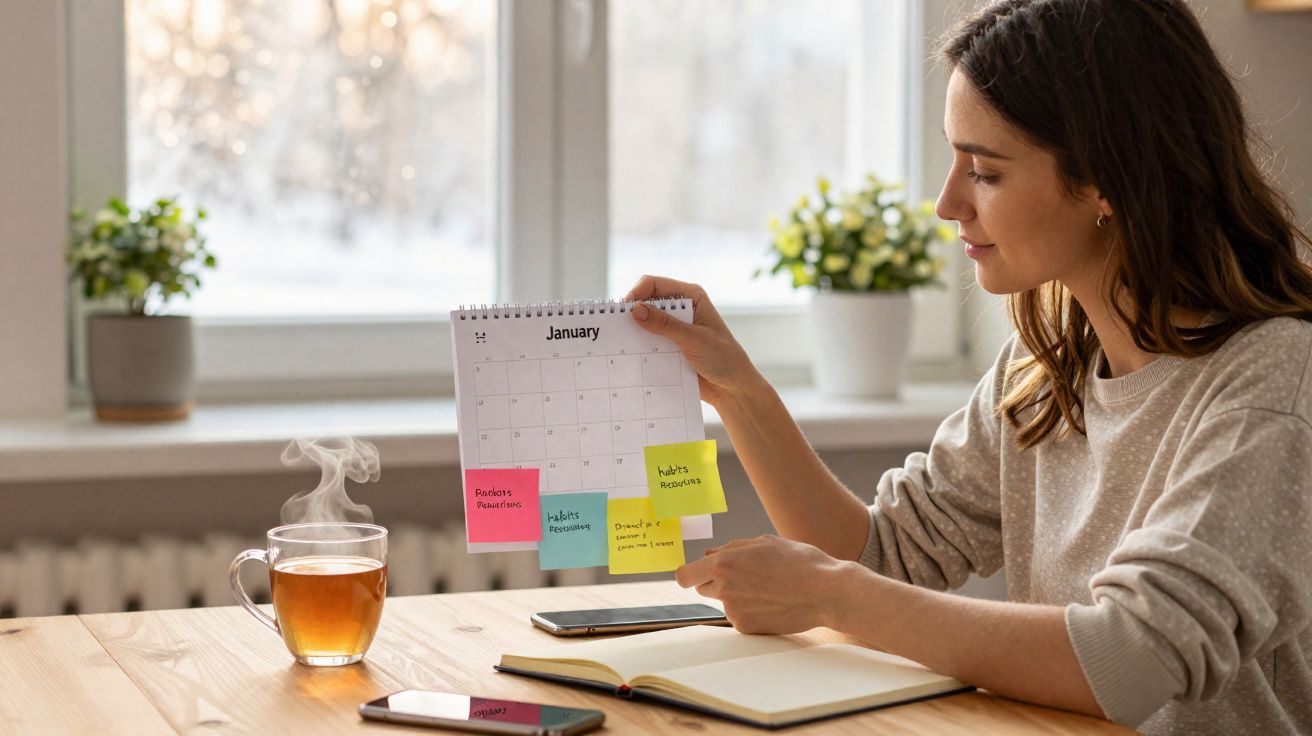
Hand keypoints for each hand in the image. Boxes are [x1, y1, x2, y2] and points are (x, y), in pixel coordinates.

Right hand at [623, 275, 763, 407]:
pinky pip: (647, 343)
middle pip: (646, 302)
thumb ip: (666, 324)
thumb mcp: (694, 339)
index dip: (637, 293)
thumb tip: (636, 311)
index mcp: (691, 296)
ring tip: (622, 344)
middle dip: (632, 314)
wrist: (732, 388)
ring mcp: (673, 328)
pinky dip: (639, 347)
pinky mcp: (668, 346)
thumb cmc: (724, 358)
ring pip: (645, 324)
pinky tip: (632, 356)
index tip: (624, 311)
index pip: (654, 284)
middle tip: (617, 329)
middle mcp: (680, 308)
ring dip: (634, 332)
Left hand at [675, 535, 851, 634]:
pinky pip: (739, 616)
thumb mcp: (763, 543)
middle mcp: (723, 589)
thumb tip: (708, 555)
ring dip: (735, 595)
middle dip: (715, 581)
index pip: (684, 575)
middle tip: (744, 576)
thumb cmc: (797, 561)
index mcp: (723, 563)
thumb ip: (731, 549)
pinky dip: (750, 610)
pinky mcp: (747, 627)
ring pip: (724, 602)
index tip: (695, 573)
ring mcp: (734, 611)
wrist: (825, 591)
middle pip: (703, 588)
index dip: (688, 574)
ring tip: (766, 588)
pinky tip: (772, 602)